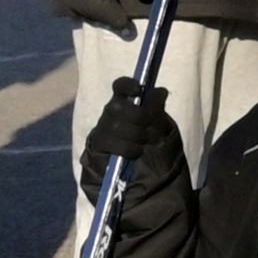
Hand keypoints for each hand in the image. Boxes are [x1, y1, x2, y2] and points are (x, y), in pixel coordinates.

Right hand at [79, 81, 185, 196]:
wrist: (141, 172)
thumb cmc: (149, 143)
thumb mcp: (159, 126)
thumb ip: (157, 109)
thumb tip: (160, 91)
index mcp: (126, 102)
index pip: (121, 86)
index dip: (127, 85)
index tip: (138, 90)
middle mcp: (110, 112)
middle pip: (118, 107)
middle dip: (139, 118)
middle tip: (152, 130)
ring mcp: (101, 128)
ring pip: (117, 125)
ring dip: (136, 135)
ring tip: (145, 144)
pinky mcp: (97, 145)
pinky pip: (113, 143)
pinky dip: (128, 148)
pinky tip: (135, 152)